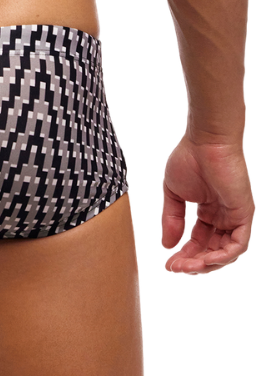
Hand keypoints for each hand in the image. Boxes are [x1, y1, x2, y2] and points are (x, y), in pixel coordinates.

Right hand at [160, 134, 254, 275]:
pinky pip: (237, 246)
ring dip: (206, 264)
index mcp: (209, 211)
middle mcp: (224, 217)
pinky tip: (204, 260)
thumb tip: (167, 246)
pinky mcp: (244, 216)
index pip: (199, 241)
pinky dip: (222, 257)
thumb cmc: (189, 160)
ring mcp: (235, 218)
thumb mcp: (173, 193)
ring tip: (186, 266)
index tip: (168, 265)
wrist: (206, 142)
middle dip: (193, 262)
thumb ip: (172, 219)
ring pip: (225, 253)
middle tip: (175, 269)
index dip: (185, 254)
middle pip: (211, 250)